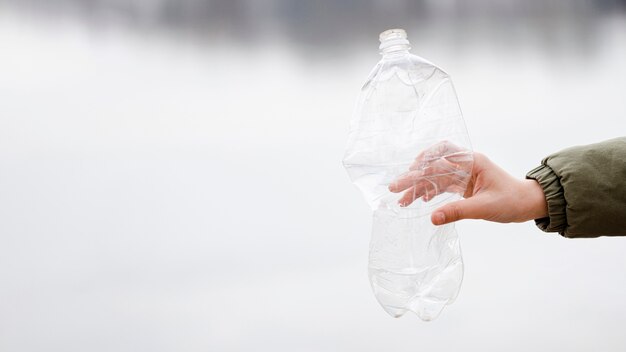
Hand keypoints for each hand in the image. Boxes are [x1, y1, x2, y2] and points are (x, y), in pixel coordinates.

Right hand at [388, 142, 547, 225]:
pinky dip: (429, 192)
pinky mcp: (463, 184)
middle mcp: (465, 164)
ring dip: (419, 187)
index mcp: (471, 161)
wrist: (528, 204)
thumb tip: (433, 218)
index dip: (420, 168)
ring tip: (403, 201)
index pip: (439, 159)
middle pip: (432, 166)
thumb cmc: (512, 201)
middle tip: (395, 188)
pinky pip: (441, 185)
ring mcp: (463, 174)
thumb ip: (457, 211)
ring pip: (434, 177)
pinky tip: (421, 201)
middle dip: (413, 177)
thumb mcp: (484, 207)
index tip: (405, 177)